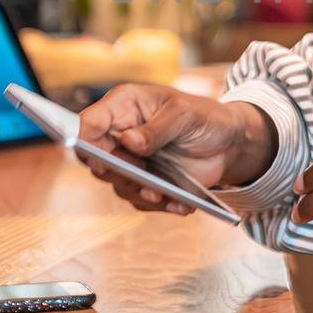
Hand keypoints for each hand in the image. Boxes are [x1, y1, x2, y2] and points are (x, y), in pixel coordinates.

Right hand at [75, 84, 275, 215]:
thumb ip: (157, 128)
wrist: (229, 143)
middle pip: (95, 160)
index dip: (84, 141)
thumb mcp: (185, 114)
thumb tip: (128, 141)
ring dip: (139, 192)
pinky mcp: (145, 184)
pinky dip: (160, 205)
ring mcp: (131, 162)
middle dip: (116, 172)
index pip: (88, 124)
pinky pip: (141, 201)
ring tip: (163, 196)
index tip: (97, 157)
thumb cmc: (204, 117)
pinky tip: (180, 204)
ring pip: (117, 184)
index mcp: (123, 107)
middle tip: (140, 176)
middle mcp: (120, 135)